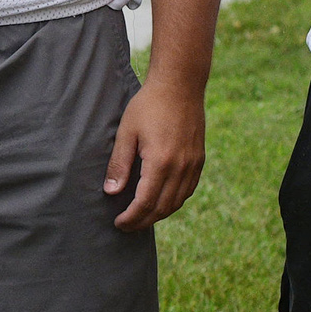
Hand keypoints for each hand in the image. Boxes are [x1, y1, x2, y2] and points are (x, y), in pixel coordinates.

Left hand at [104, 75, 205, 229]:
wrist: (180, 85)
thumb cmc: (148, 105)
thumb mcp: (126, 132)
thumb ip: (119, 164)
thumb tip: (111, 192)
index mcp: (161, 162)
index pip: (145, 202)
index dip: (131, 217)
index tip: (118, 223)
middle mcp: (181, 167)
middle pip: (162, 208)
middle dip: (143, 221)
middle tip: (127, 226)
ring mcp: (193, 164)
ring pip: (177, 202)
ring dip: (159, 214)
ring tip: (141, 218)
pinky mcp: (199, 160)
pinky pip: (188, 190)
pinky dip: (173, 202)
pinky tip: (161, 202)